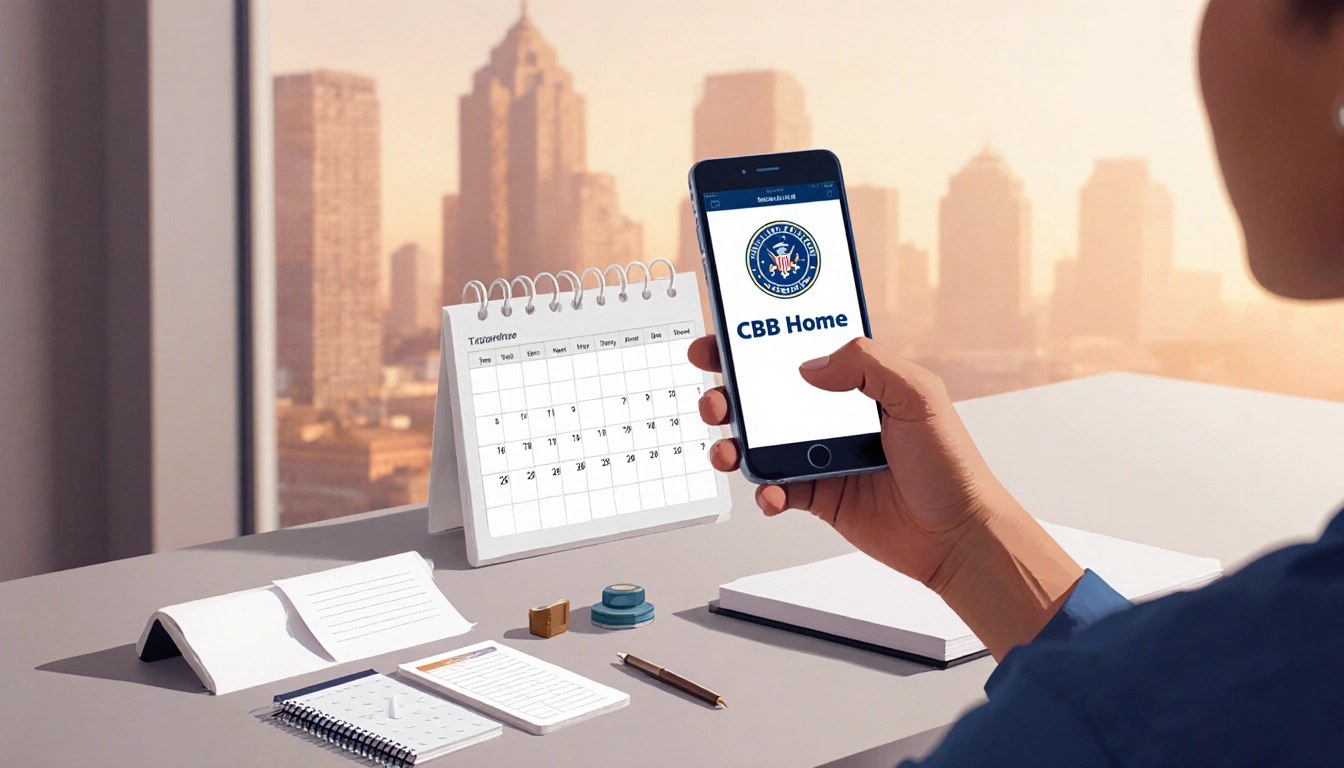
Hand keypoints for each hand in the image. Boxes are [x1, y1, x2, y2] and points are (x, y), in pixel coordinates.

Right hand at [690, 335, 996, 588]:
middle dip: (727, 394)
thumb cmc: (951, 465)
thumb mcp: (919, 394)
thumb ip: (867, 364)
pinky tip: (772, 493)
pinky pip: (774, 489)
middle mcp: (831, 416)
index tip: (722, 339)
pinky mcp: (817, 495)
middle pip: (763, 396)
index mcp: (855, 382)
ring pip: (758, 443)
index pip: (796, 350)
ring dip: (733, 444)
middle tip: (715, 399)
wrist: (957, 535)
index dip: (754, 343)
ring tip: (728, 451)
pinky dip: (764, 492)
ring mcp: (821, 456)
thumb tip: (810, 365)